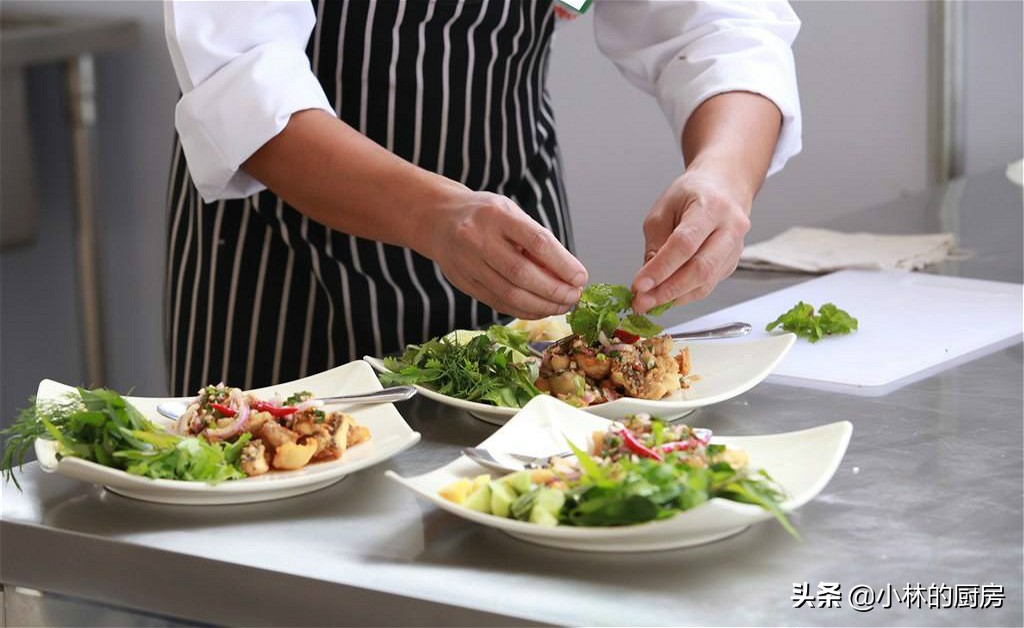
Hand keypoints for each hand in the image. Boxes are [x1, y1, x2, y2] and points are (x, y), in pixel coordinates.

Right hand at [425, 191, 587, 319]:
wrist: (439, 220)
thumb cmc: (485, 215)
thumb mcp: (511, 213)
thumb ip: (536, 239)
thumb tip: (568, 273)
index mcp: (497, 215)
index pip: (536, 242)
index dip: (562, 264)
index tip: (581, 278)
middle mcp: (479, 238)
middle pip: (522, 273)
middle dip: (554, 291)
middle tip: (574, 297)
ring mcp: (468, 263)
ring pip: (509, 294)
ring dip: (542, 306)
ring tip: (562, 306)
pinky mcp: (464, 283)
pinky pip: (498, 303)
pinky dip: (524, 310)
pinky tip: (541, 310)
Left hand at [631, 169, 750, 313]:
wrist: (725, 186)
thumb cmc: (692, 194)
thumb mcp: (664, 209)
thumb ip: (656, 243)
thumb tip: (648, 279)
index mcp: (711, 206)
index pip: (685, 244)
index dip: (661, 268)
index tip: (639, 285)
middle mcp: (730, 228)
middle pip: (701, 268)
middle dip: (668, 290)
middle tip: (642, 302)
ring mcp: (736, 248)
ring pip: (706, 282)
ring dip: (674, 297)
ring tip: (649, 302)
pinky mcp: (732, 263)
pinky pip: (708, 285)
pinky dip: (684, 294)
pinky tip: (666, 296)